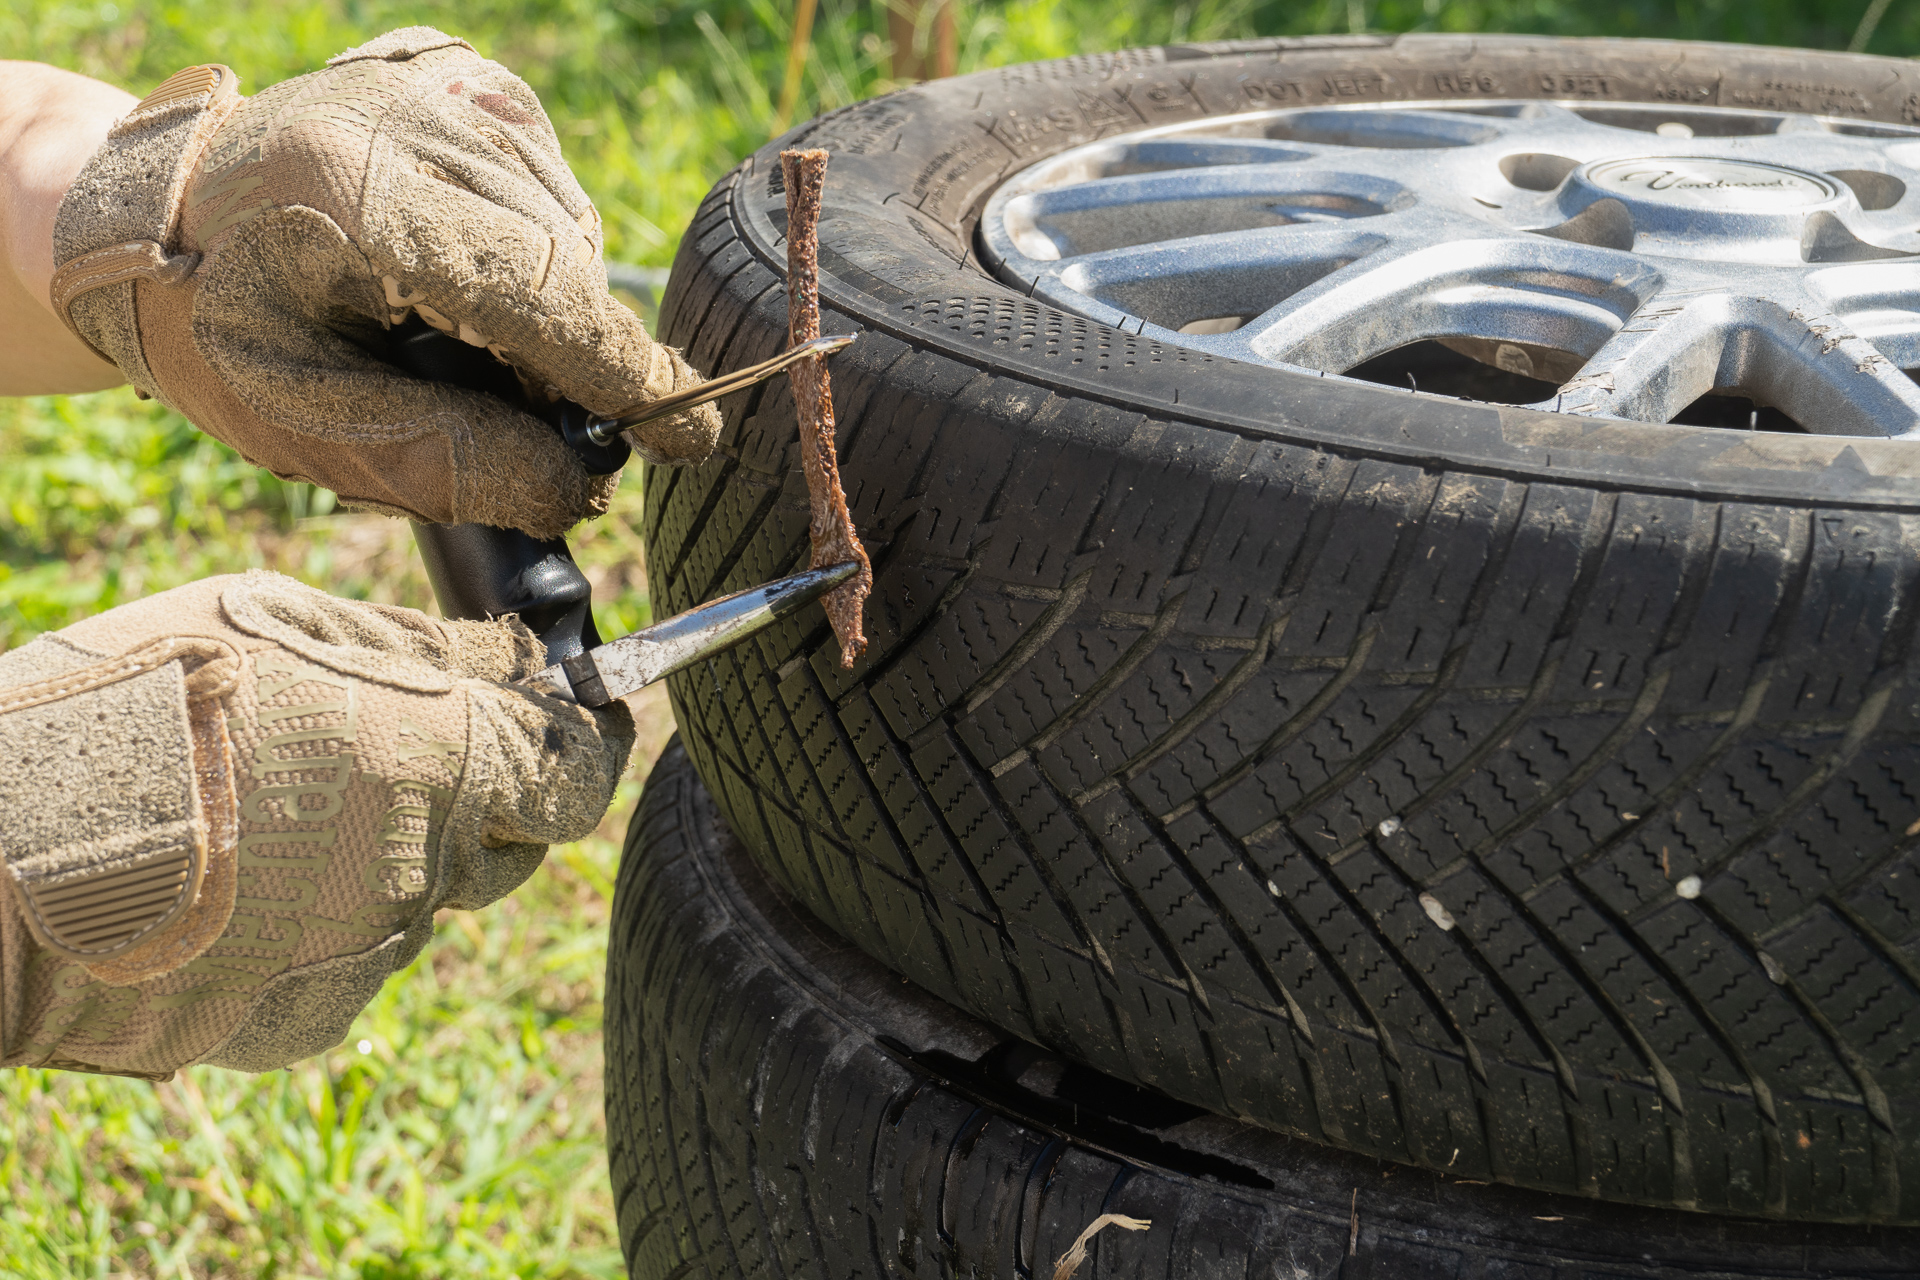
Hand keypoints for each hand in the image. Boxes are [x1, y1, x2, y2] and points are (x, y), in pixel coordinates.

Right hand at [0, 573, 631, 1077]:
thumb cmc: (127, 709)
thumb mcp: (279, 623)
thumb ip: (424, 650)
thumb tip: (519, 663)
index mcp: (441, 759)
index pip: (581, 771)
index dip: (590, 745)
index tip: (583, 724)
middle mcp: (427, 867)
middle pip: (507, 840)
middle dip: (480, 798)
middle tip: (390, 753)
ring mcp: (370, 953)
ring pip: (422, 896)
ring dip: (383, 854)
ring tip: (265, 811)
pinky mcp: (309, 1019)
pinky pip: (352, 956)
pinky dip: (320, 919)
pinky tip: (238, 878)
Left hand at [47, 28, 720, 538]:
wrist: (145, 208)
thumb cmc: (210, 324)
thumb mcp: (298, 421)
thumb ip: (441, 462)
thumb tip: (575, 490)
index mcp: (357, 198)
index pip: (543, 297)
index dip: (625, 377)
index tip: (691, 437)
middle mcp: (413, 118)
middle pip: (567, 265)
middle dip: (573, 359)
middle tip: (524, 421)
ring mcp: (439, 83)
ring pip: (568, 226)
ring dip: (547, 304)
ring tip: (462, 340)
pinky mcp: (456, 71)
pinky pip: (546, 184)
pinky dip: (529, 245)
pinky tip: (461, 272)